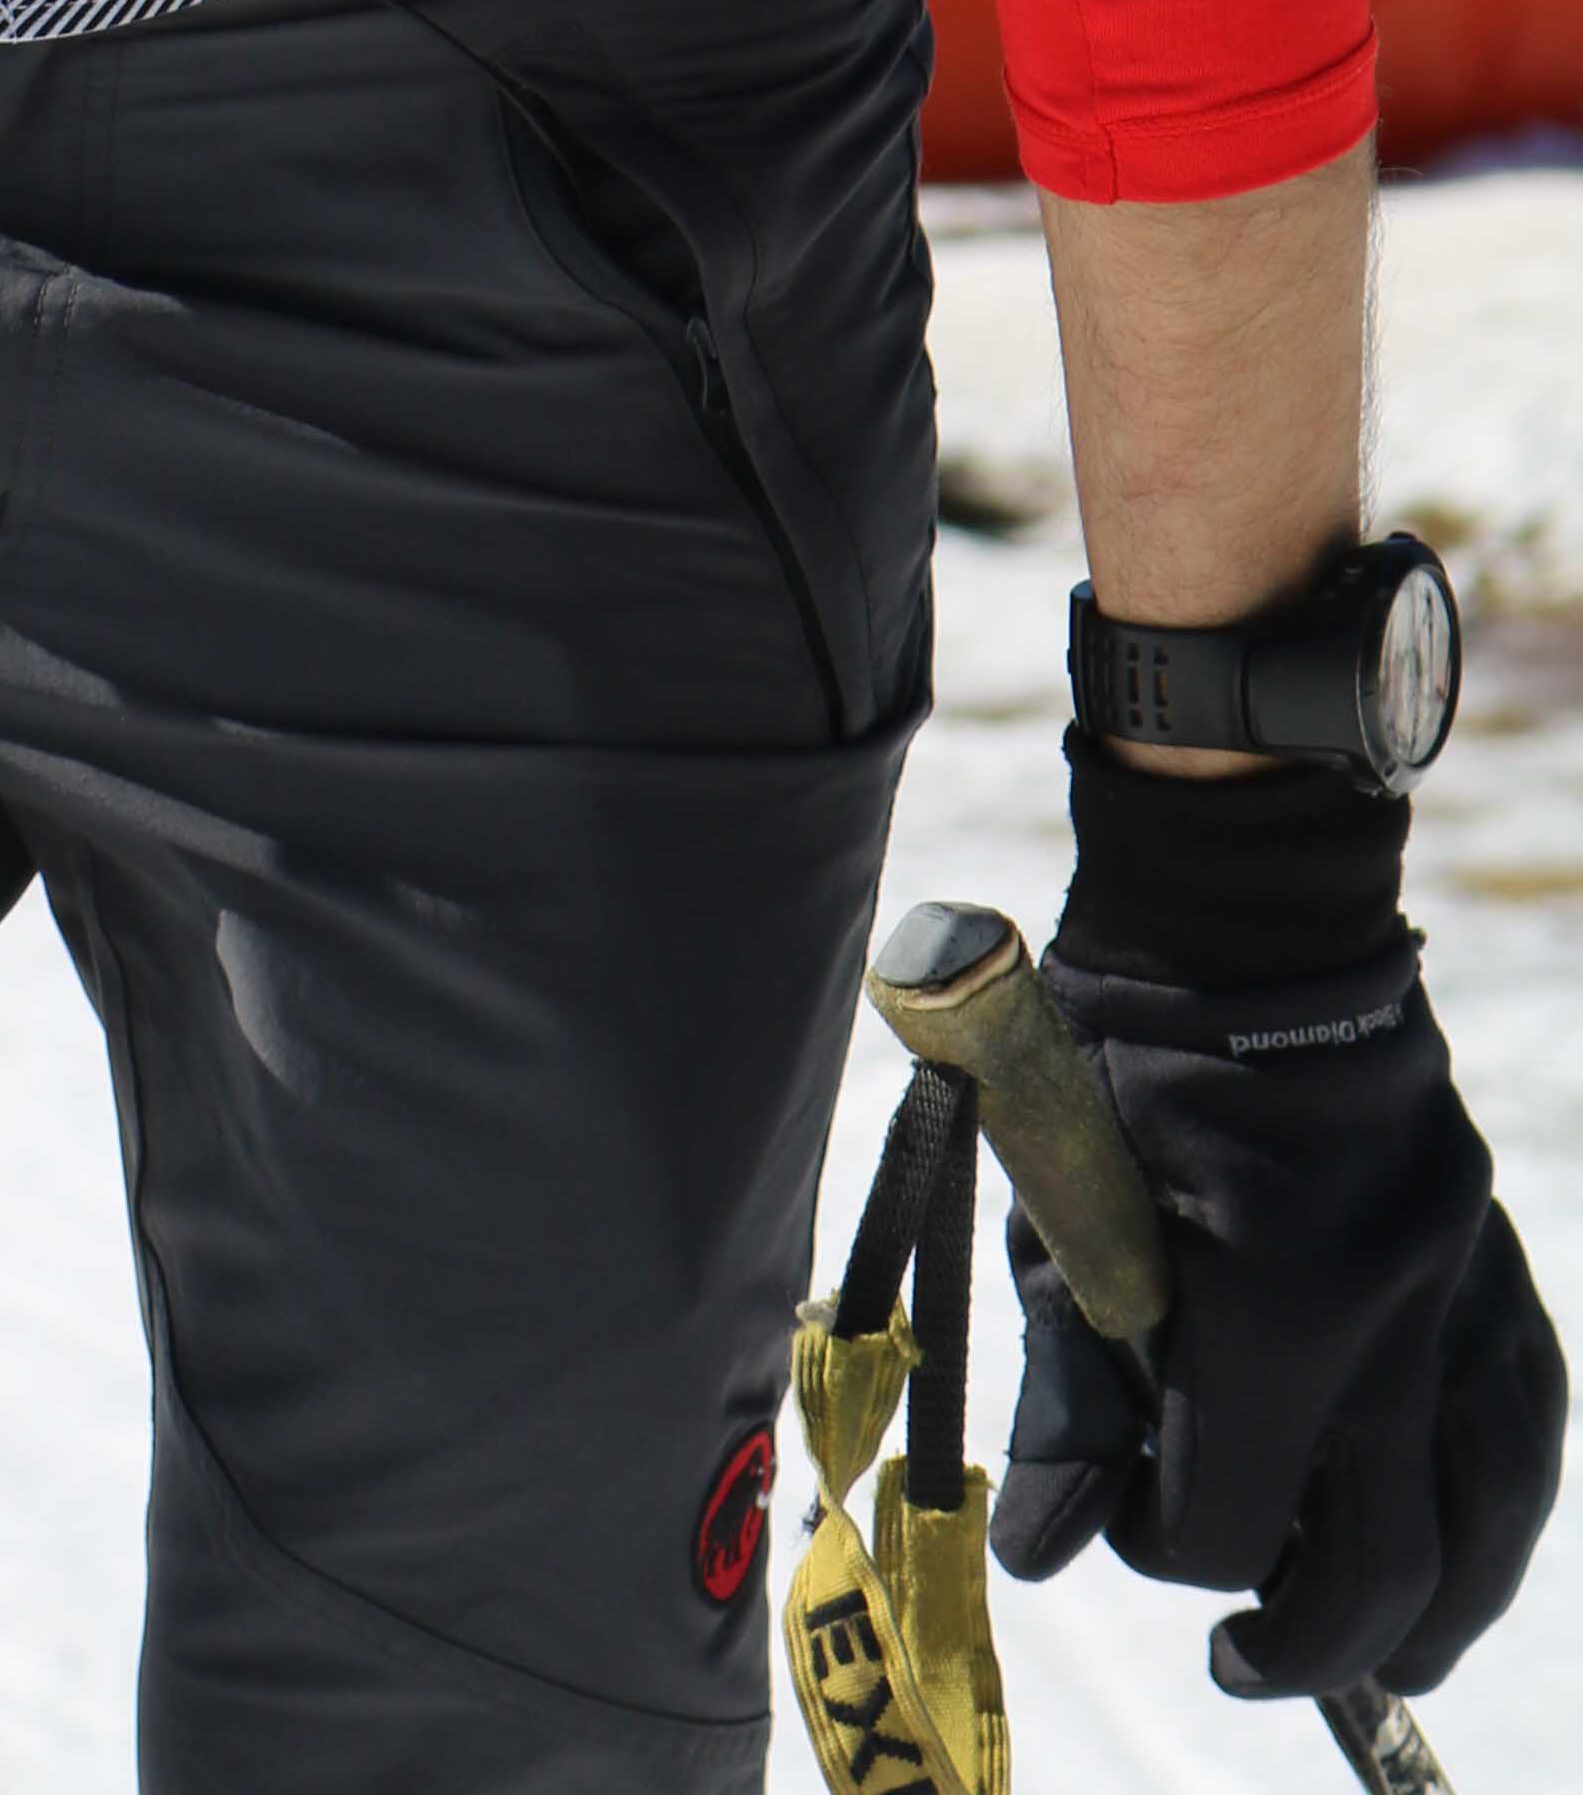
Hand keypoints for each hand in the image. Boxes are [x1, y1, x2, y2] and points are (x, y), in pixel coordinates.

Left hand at [999, 740, 1564, 1697]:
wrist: (1244, 915)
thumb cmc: (1125, 1054)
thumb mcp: (1066, 1216)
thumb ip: (1066, 1393)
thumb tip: (1044, 1552)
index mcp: (1280, 1304)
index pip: (1233, 1519)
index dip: (1161, 1548)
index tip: (1114, 1522)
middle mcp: (1398, 1318)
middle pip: (1387, 1565)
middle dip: (1306, 1638)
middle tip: (1238, 1656)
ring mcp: (1465, 1290)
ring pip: (1492, 1520)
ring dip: (1434, 1613)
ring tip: (1371, 1652)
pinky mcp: (1494, 1264)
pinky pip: (1527, 1425)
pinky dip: (1493, 1510)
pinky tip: (1451, 1544)